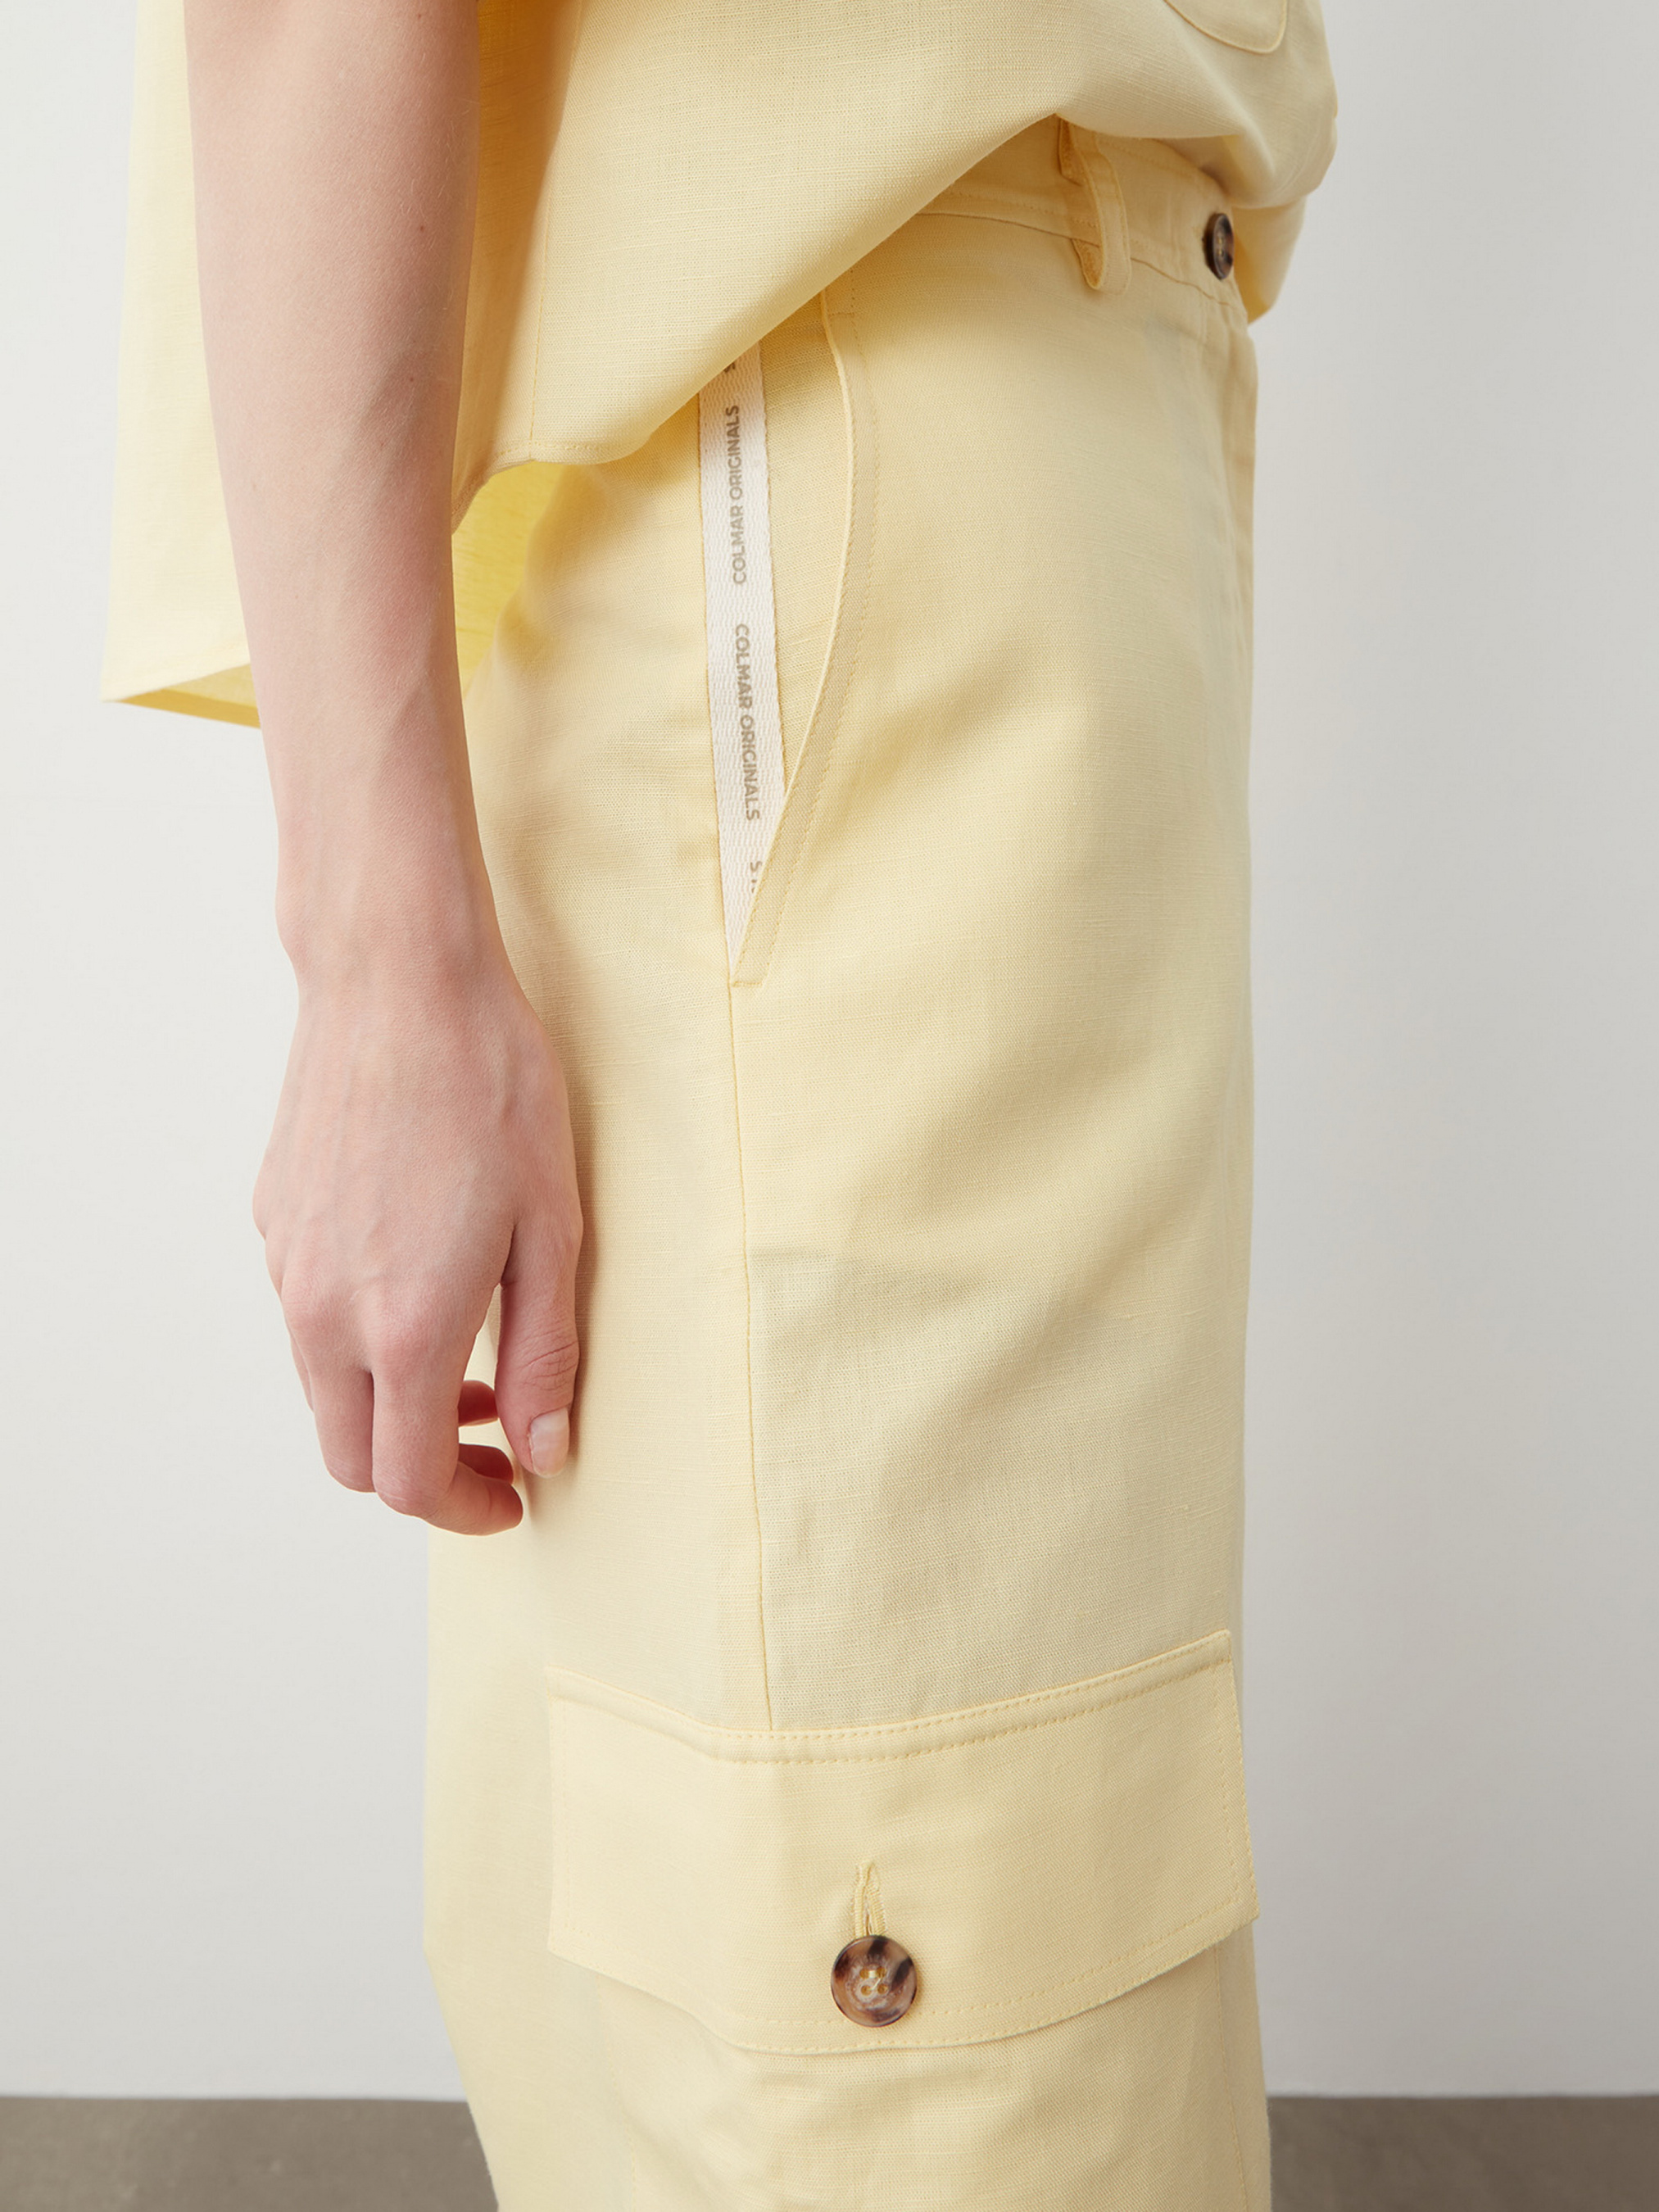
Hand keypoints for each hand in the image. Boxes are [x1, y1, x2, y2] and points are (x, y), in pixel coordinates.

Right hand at [253, 951, 581, 1534]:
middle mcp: (323, 1312)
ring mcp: (287, 1266)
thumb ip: (544, 1354)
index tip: (515, 1491)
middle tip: (494, 1443)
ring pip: (324, 1388)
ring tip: (465, 1359)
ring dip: (388, 1404)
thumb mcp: (552, 1230)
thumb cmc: (491, 1090)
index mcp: (400, 1328)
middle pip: (349, 1456)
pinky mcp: (273, 1221)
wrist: (398, 981)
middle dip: (421, 1474)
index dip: (466, 1509)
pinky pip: (307, 1315)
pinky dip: (358, 1338)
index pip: (407, 1483)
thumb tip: (544, 1448)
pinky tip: (419, 1278)